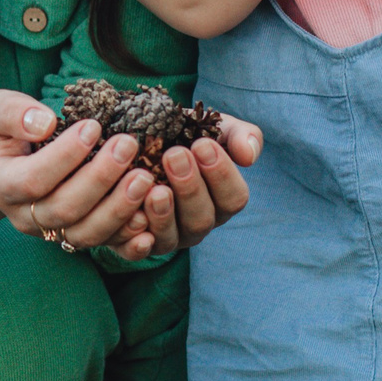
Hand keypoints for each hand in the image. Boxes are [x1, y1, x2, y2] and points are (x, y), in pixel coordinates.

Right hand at [0, 89, 162, 251]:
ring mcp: (52, 232)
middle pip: (64, 209)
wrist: (9, 162)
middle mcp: (25, 216)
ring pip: (86, 234)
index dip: (65, 156)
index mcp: (1, 184)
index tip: (93, 125)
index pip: (33, 179)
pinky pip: (104, 245)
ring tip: (145, 177)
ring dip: (118, 209)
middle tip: (129, 145)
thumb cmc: (7, 130)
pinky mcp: (76, 236)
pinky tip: (148, 216)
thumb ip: (12, 112)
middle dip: (100, 179)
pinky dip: (127, 235)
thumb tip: (44, 123)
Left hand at [105, 113, 262, 261]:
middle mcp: (196, 225)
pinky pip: (135, 252)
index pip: (233, 198)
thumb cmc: (181, 135)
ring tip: (154, 186)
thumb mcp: (211, 129)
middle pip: (202, 219)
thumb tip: (249, 156)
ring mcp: (166, 238)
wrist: (137, 139)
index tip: (202, 144)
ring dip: (164, 213)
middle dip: (189, 187)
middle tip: (174, 155)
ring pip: (171, 236)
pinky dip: (135, 241)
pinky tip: (133, 218)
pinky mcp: (134, 245)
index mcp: (220, 201)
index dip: (221, 174)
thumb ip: (238, 136)